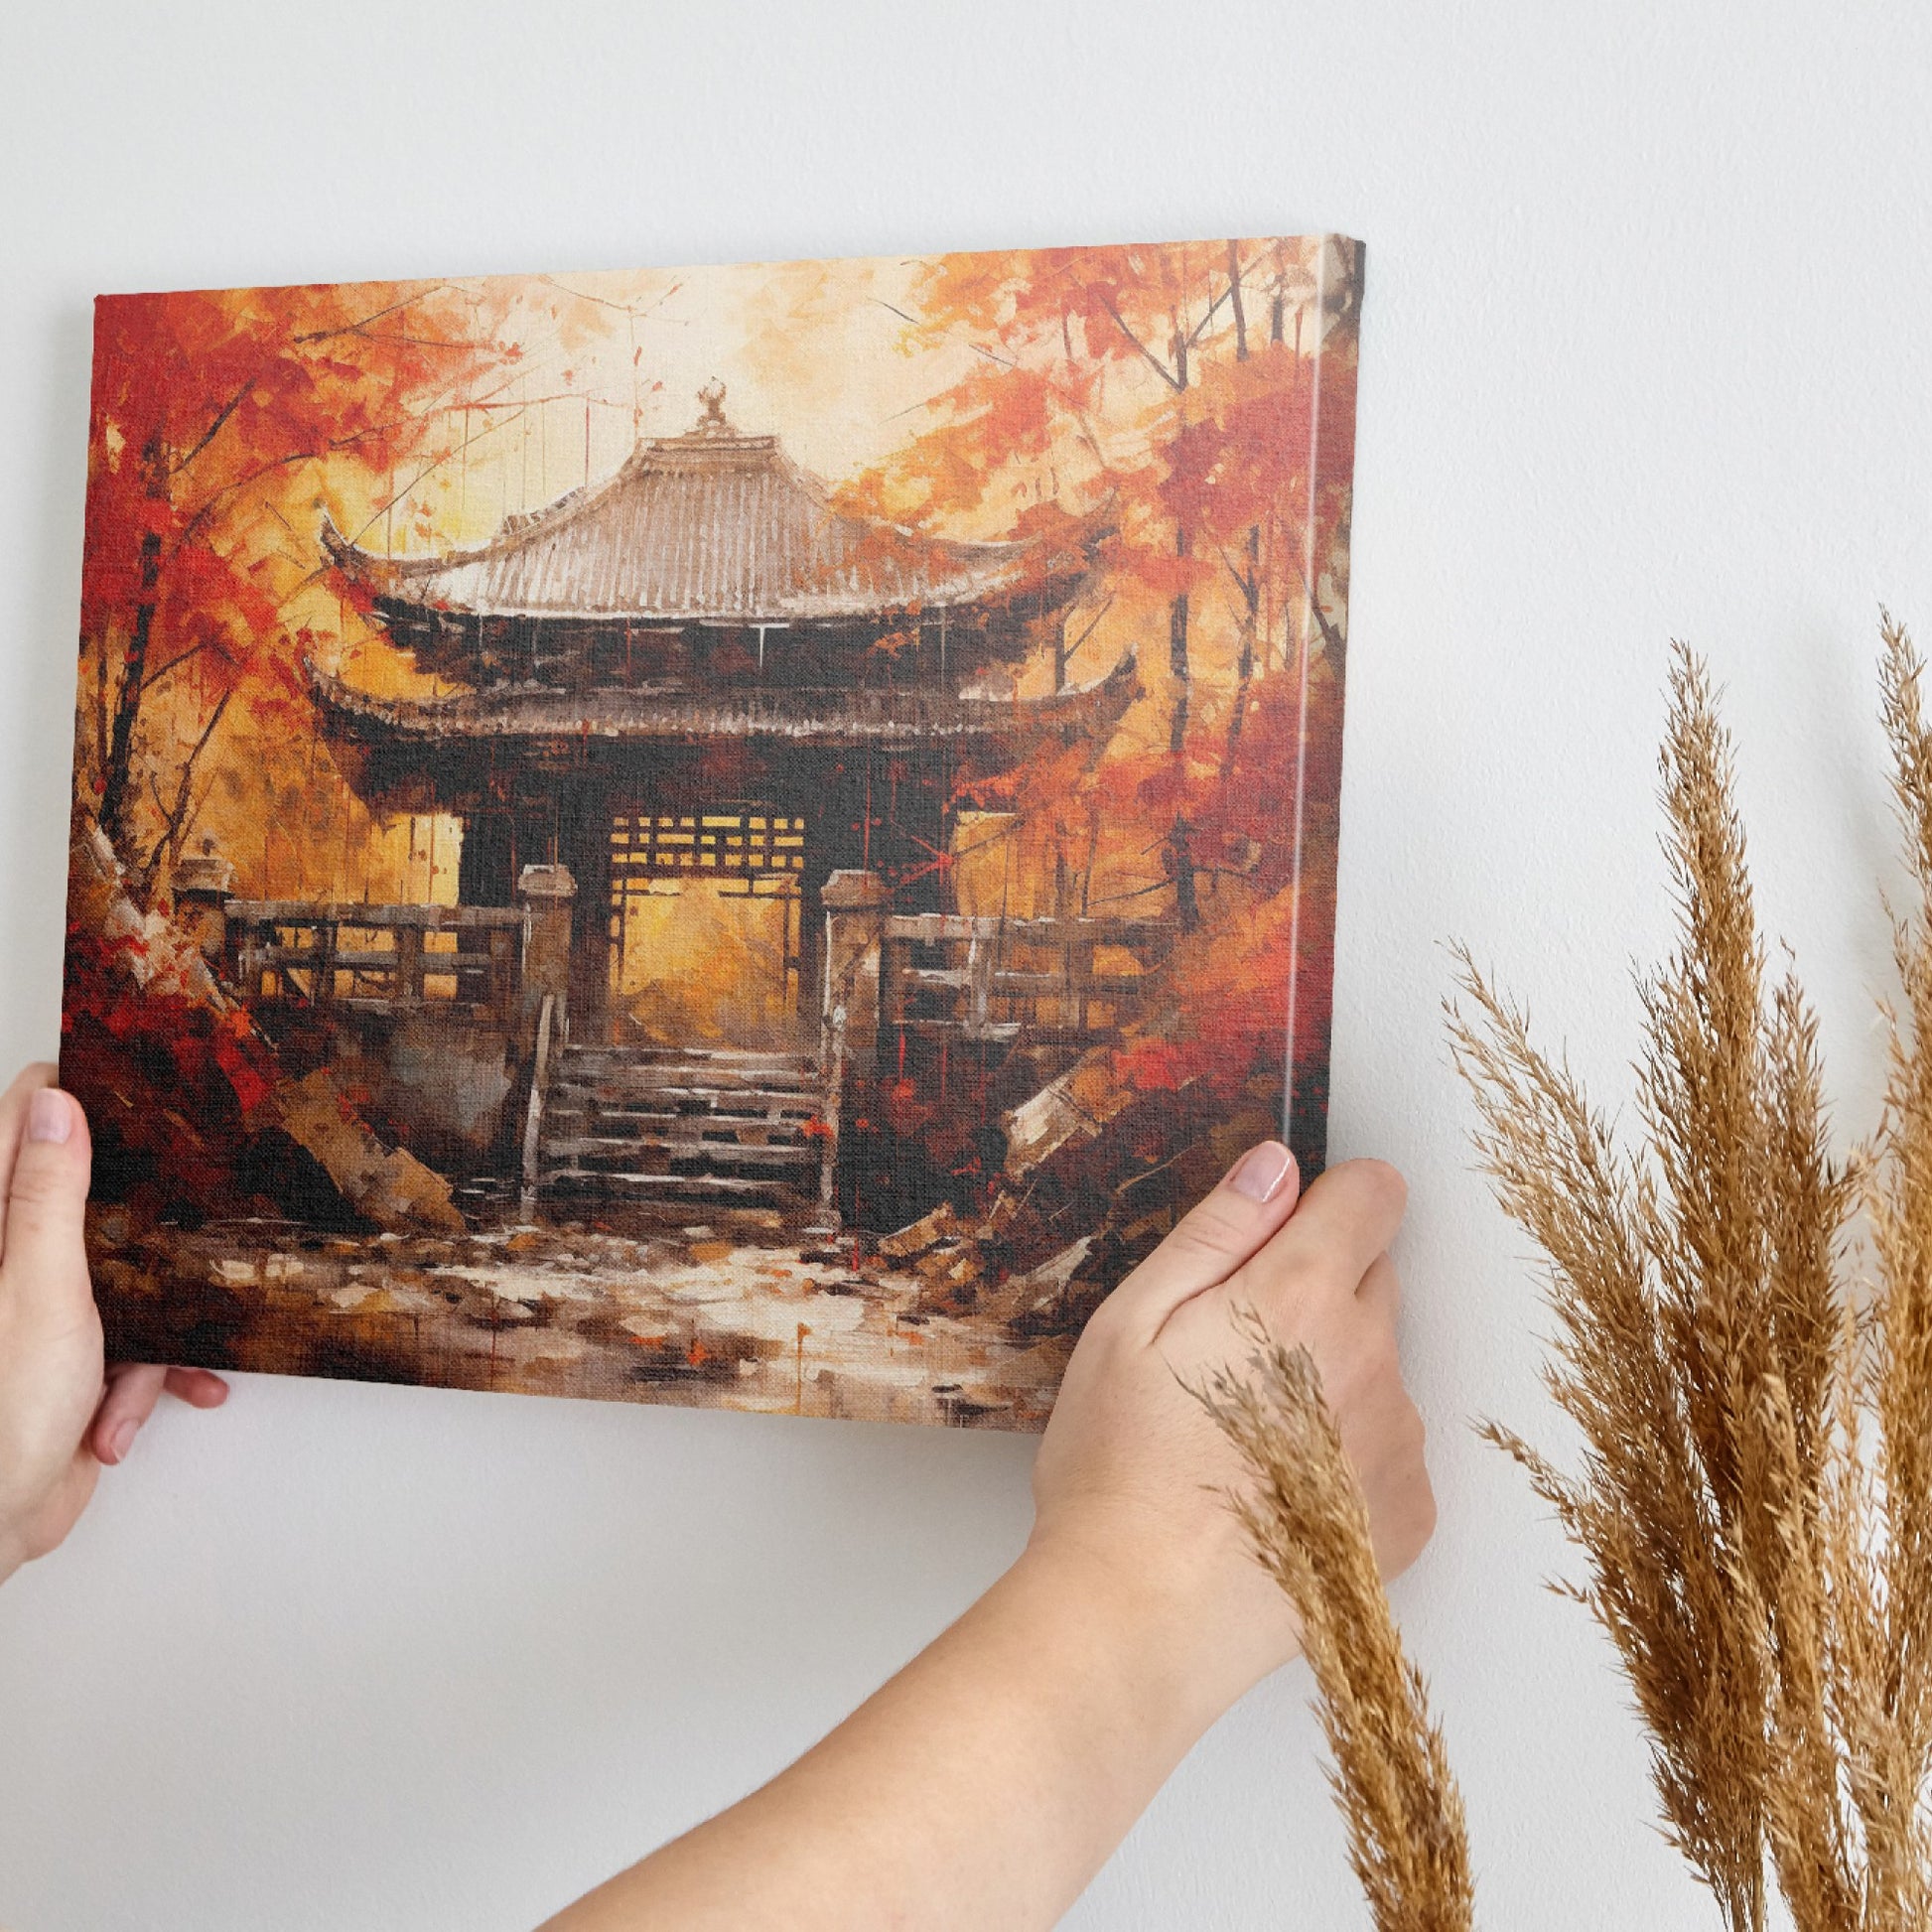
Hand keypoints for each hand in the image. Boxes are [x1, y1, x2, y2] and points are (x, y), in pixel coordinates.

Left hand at [0, 1063, 227, 1582]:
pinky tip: (133, 1410)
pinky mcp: (70, 1355)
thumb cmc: (2, 1413)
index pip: (22, 1123)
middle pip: (87, 1195)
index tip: (132, 1088)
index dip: (73, 1097)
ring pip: (124, 1272)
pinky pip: (131, 1340)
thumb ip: (48, 1195)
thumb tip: (57, 1104)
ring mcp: (41, 1308)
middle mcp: (11, 1260)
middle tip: (180, 1208)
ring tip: (143, 1363)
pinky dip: (144, 1375)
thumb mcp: (40, 1288)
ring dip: (151, 1321)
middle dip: (142, 1220)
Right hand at [1028, 1144, 1433, 1723]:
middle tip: (1230, 1352)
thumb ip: (1216, 1233)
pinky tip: (1276, 1490)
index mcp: (1302, 1296)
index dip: (1326, 1200)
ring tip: (1243, 1437)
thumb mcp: (1131, 1323)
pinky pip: (1388, 1449)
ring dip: (1332, 1378)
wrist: (1143, 1616)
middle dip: (1316, 1291)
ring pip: (1378, 1367)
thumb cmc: (1120, 1471)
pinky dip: (1346, 1456)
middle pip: (1375, 1279)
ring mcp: (1397, 1441)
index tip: (1281, 1234)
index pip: (1373, 1194)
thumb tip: (1274, 1167)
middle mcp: (1372, 1359)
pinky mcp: (1407, 1515)